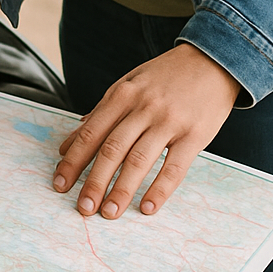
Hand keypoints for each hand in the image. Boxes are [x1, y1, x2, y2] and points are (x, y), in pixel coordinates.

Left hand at [53, 44, 240, 218]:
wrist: (213, 59)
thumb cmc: (165, 76)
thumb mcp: (128, 84)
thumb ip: (100, 113)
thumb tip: (69, 144)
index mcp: (122, 95)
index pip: (90, 133)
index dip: (73, 161)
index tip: (59, 183)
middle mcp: (143, 107)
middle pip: (112, 150)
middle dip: (94, 181)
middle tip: (82, 207)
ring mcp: (169, 121)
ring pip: (139, 160)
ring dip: (121, 190)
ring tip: (108, 212)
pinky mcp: (195, 134)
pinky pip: (174, 167)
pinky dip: (160, 189)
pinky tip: (147, 207)